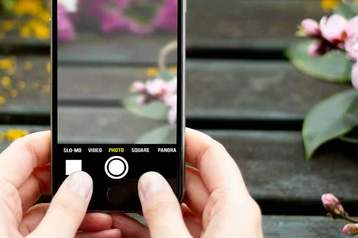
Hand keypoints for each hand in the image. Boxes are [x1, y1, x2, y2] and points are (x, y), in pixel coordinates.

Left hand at [0, 131, 119, 237]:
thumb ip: (65, 210)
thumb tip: (82, 181)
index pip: (21, 152)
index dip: (49, 141)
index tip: (76, 140)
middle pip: (38, 179)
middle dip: (72, 179)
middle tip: (97, 178)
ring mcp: (7, 231)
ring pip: (48, 206)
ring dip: (79, 208)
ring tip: (107, 214)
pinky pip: (49, 228)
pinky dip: (74, 228)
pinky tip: (100, 232)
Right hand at [111, 128, 262, 237]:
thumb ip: (162, 212)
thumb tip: (149, 181)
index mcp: (234, 208)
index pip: (213, 156)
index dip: (189, 138)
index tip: (165, 131)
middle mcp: (229, 218)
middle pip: (193, 180)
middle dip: (161, 174)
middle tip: (133, 170)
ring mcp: (216, 235)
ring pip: (181, 207)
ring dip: (152, 203)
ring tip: (123, 197)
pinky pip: (177, 228)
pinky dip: (153, 224)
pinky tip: (127, 222)